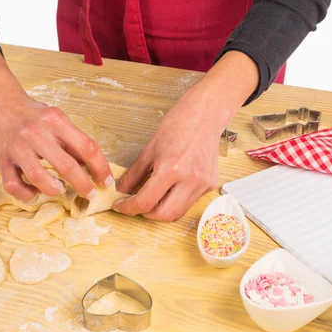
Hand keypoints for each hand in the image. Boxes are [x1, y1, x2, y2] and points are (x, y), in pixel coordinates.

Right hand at [0, 48, 113, 201]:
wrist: (1, 105)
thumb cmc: (35, 116)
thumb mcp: (58, 120)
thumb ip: (74, 141)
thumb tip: (94, 167)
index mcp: (55, 121)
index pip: (86, 147)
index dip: (100, 167)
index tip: (106, 181)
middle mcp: (36, 133)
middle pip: (66, 165)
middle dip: (83, 184)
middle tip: (90, 193)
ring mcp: (17, 147)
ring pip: (38, 177)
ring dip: (53, 189)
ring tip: (60, 190)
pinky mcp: (2, 160)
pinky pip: (13, 185)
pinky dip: (27, 194)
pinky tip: (36, 192)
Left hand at [113, 51, 258, 221]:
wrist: (204, 116)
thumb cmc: (177, 126)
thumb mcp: (149, 150)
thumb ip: (134, 174)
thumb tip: (121, 190)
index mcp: (170, 169)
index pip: (146, 201)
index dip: (129, 208)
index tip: (121, 206)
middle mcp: (189, 180)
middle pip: (164, 215)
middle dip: (147, 215)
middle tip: (137, 205)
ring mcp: (202, 184)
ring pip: (178, 212)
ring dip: (162, 210)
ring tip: (153, 197)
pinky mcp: (210, 184)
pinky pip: (190, 202)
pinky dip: (176, 201)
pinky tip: (171, 188)